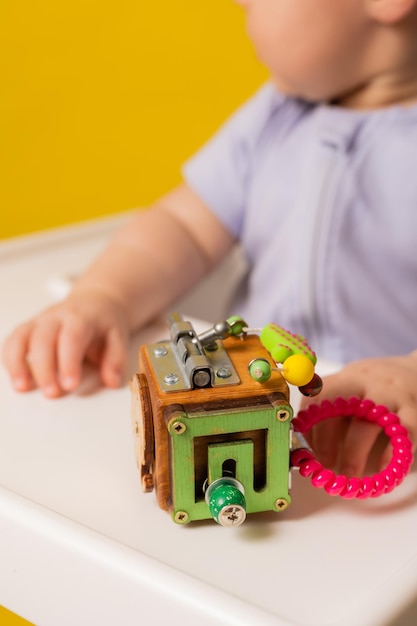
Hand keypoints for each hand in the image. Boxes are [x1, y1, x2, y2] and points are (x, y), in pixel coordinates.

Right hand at [2, 288, 129, 397]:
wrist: (95, 301)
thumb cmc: (104, 323)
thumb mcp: (118, 337)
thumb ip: (116, 360)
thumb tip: (111, 381)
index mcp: (81, 318)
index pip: (72, 338)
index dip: (69, 362)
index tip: (70, 385)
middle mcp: (56, 317)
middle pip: (43, 339)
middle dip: (44, 368)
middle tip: (52, 393)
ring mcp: (40, 321)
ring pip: (21, 337)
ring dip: (18, 363)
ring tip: (22, 388)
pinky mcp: (29, 328)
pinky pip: (13, 340)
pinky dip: (10, 359)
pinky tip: (17, 379)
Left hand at [300, 353, 416, 476]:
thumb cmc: (377, 386)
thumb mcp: (352, 385)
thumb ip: (331, 407)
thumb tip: (304, 444)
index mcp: (345, 377)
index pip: (316, 397)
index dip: (307, 427)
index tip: (304, 451)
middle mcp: (366, 382)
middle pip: (337, 408)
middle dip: (326, 441)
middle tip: (324, 466)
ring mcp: (392, 396)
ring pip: (368, 424)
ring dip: (354, 453)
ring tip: (349, 475)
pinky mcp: (415, 412)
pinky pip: (401, 437)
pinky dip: (389, 456)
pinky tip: (381, 469)